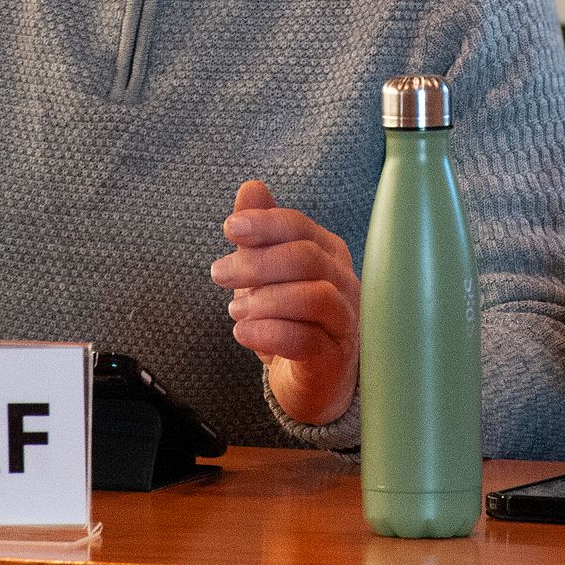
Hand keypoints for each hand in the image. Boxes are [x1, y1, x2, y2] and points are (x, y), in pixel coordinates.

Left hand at [210, 180, 359, 426]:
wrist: (312, 378)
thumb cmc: (290, 317)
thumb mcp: (268, 271)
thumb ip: (262, 230)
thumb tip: (251, 187)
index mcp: (328, 253)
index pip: (300, 227)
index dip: (265, 224)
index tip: (229, 229)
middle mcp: (343, 282)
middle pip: (306, 258)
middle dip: (257, 263)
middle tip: (219, 274)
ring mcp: (344, 321)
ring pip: (313, 298)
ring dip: (265, 300)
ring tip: (235, 310)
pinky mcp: (333, 357)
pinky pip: (306, 341)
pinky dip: (269, 334)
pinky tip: (243, 333)